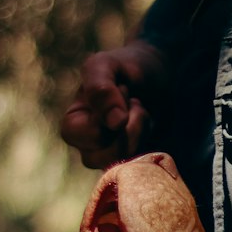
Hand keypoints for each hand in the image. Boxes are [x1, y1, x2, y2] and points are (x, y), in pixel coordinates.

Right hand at [60, 39, 169, 167]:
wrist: (158, 75)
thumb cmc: (125, 67)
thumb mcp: (105, 64)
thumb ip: (100, 88)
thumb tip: (115, 123)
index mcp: (73, 126)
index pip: (86, 136)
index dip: (109, 115)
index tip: (122, 89)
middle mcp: (89, 148)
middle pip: (104, 157)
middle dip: (129, 126)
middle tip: (135, 102)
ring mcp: (113, 159)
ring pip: (126, 164)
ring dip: (142, 132)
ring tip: (141, 111)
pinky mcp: (136, 164)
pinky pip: (145, 166)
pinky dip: (153, 143)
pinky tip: (150, 125)